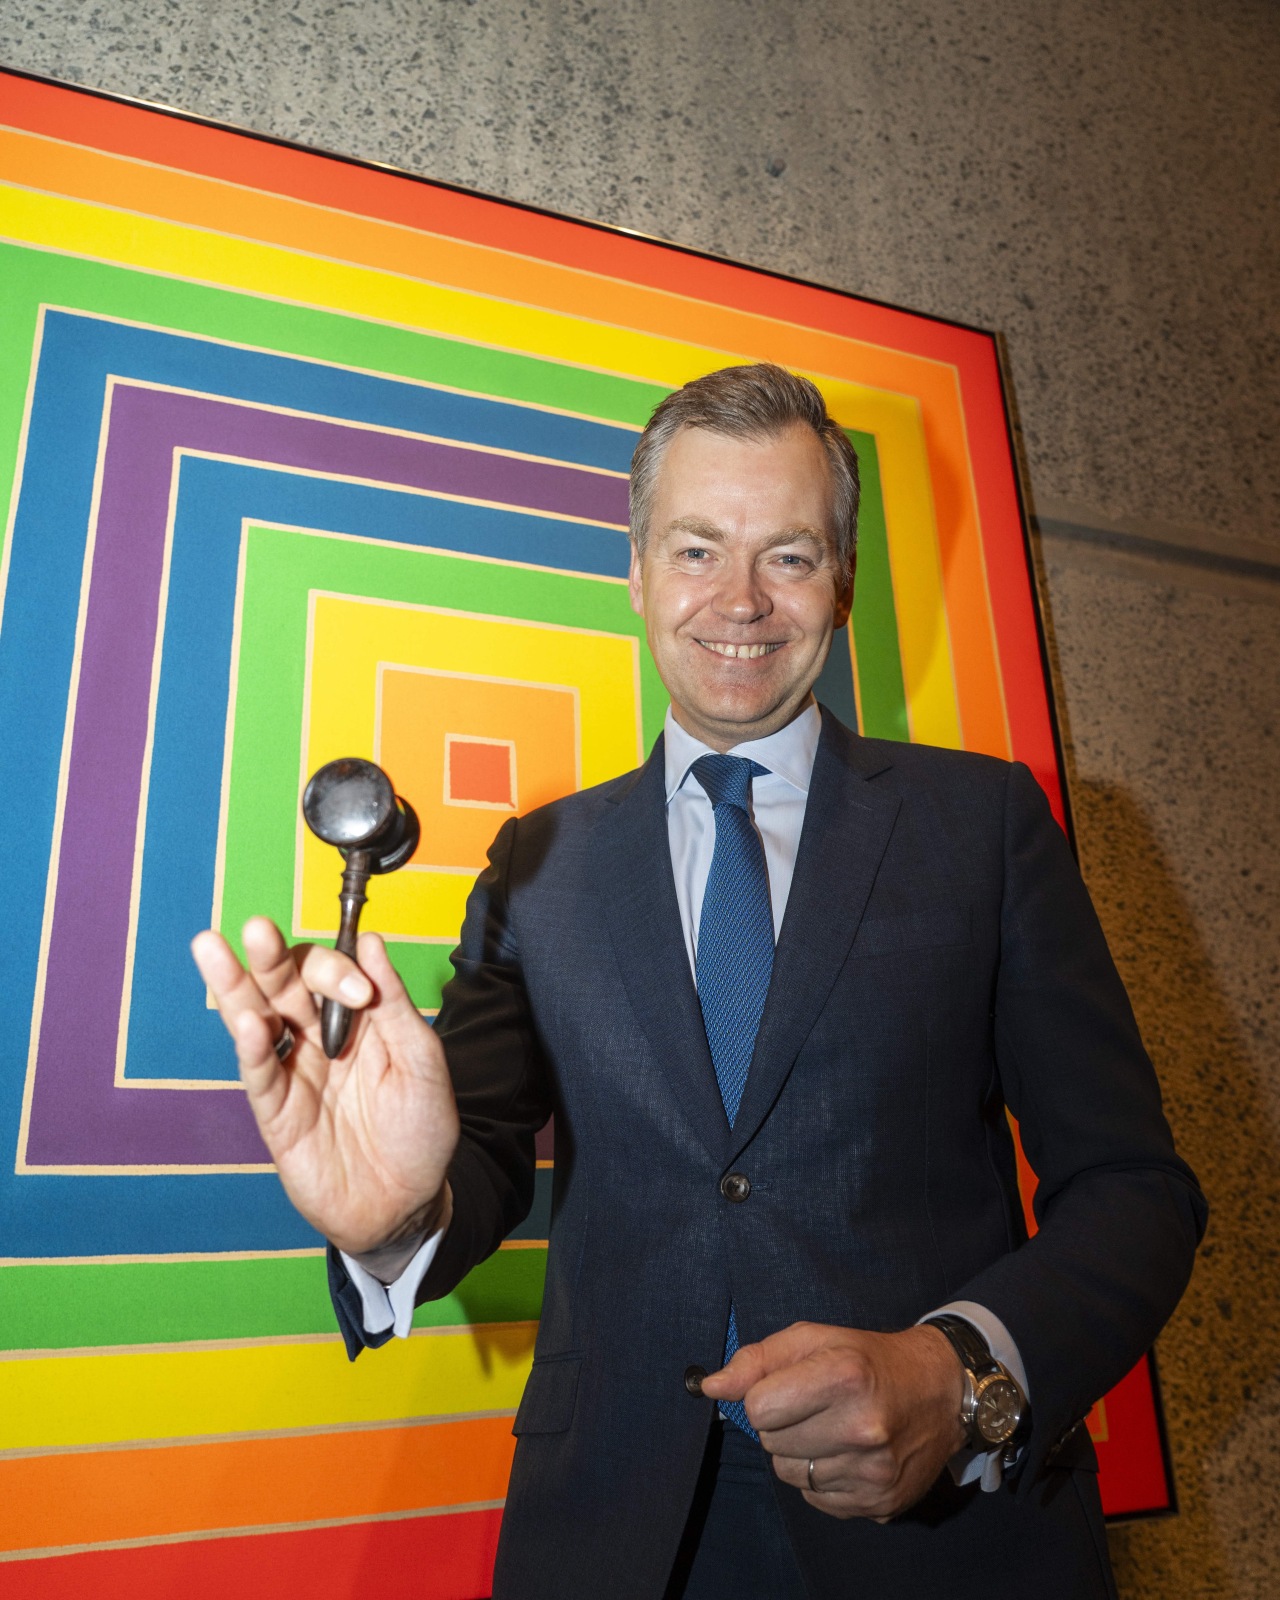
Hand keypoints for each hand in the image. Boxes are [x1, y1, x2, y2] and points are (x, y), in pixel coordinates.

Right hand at [191, 917, 459, 1255]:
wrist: (409, 1203)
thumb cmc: (420, 1130)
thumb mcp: (421, 1060)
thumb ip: (393, 1003)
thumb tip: (370, 941)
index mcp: (355, 1019)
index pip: (330, 973)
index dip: (338, 970)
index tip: (361, 992)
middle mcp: (318, 1039)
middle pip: (284, 987)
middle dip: (271, 958)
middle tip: (259, 930)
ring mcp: (295, 1074)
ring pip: (256, 1020)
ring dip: (234, 986)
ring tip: (212, 949)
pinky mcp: (277, 1113)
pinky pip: (260, 1074)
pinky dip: (251, 1047)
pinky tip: (244, 1020)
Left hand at [700, 1322, 965, 1520]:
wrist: (941, 1392)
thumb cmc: (868, 1359)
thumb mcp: (814, 1338)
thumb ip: (758, 1359)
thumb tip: (711, 1386)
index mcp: (844, 1377)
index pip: (758, 1408)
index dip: (765, 1395)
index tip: (788, 1386)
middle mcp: (862, 1428)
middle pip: (771, 1442)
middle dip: (783, 1423)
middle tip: (816, 1405)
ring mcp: (873, 1471)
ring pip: (789, 1475)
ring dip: (800, 1452)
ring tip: (833, 1428)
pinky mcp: (879, 1503)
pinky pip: (815, 1499)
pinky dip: (822, 1478)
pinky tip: (847, 1454)